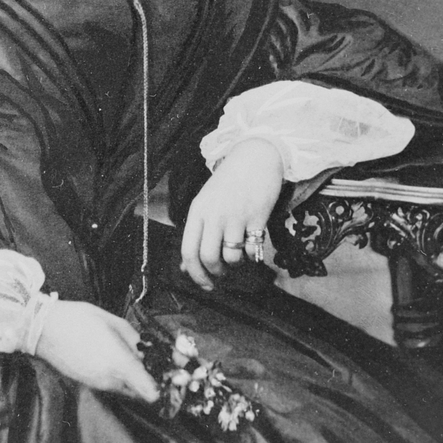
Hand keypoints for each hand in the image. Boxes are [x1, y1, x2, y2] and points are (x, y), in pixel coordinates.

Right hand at [36, 300, 159, 401]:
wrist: (43, 329)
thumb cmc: (79, 319)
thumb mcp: (113, 322)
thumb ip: (135, 340)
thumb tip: (149, 352)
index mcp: (120, 364)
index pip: (151, 392)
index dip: (164, 388)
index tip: (169, 377)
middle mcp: (110, 381)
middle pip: (141, 392)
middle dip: (149, 380)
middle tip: (151, 360)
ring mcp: (98, 385)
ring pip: (127, 390)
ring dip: (133, 379)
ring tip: (129, 355)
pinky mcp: (88, 385)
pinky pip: (112, 386)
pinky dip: (118, 377)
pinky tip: (110, 357)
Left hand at [180, 137, 283, 290]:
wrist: (256, 157)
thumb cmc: (229, 184)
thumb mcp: (206, 204)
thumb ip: (196, 234)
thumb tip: (185, 267)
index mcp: (197, 211)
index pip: (188, 251)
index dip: (195, 274)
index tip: (205, 284)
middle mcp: (214, 214)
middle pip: (209, 257)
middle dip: (216, 273)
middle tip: (222, 273)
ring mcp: (236, 215)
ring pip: (231, 257)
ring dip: (236, 263)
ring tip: (238, 252)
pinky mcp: (257, 217)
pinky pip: (252, 249)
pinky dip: (253, 254)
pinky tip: (252, 243)